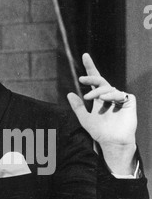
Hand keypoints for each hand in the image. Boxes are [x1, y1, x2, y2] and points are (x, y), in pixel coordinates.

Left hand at [67, 53, 136, 174]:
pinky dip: (111, 95)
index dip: (90, 68)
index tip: (84, 56)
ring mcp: (119, 98)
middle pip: (100, 81)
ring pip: (108, 88)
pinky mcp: (129, 101)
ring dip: (98, 91)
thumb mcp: (85, 119)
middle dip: (91, 77)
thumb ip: (78, 107)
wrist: (112, 142)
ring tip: (90, 98)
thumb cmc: (100, 132)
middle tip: (81, 79)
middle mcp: (109, 95)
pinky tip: (105, 99)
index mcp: (99, 98)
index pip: (95, 80)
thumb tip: (69, 93)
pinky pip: (119, 94)